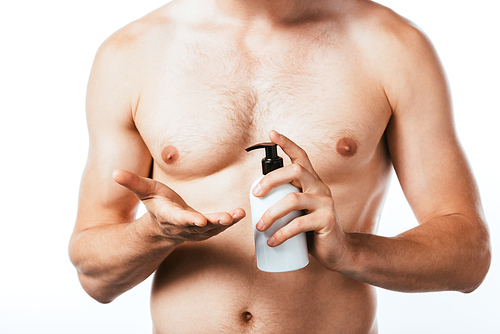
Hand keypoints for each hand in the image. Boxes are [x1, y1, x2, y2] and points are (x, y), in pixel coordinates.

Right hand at [112, 169, 245, 242]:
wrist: (163, 227)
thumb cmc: (156, 205)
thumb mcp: (144, 191)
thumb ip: (131, 182)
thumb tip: (114, 173)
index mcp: (167, 216)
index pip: (177, 218)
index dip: (187, 220)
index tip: (198, 220)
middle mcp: (182, 226)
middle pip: (198, 226)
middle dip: (211, 223)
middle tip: (224, 219)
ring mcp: (195, 230)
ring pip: (211, 228)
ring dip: (225, 222)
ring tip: (237, 215)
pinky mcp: (206, 229)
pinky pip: (219, 227)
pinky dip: (230, 221)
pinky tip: (241, 214)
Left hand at [253, 130, 346, 270]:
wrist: (336, 250)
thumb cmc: (311, 229)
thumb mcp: (298, 210)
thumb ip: (285, 199)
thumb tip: (255, 197)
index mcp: (312, 181)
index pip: (301, 156)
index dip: (287, 144)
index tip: (271, 133)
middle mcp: (320, 187)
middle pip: (296, 171)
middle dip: (271, 179)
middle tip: (255, 194)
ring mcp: (325, 203)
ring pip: (293, 199)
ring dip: (271, 213)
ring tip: (259, 227)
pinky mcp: (327, 220)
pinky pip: (299, 224)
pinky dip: (281, 234)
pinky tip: (272, 241)